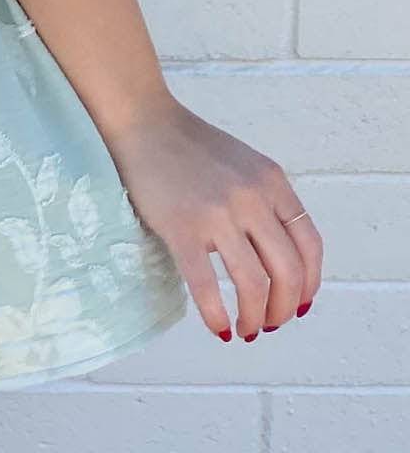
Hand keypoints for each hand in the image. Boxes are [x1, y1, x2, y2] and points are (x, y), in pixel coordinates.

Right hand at [108, 100, 322, 342]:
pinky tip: (219, 328)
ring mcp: (218, 213)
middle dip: (284, 308)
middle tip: (270, 324)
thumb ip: (265, 202)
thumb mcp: (244, 166)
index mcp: (273, 182)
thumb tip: (275, 258)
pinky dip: (216, 315)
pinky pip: (206, 285)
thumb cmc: (189, 146)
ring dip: (255, 317)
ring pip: (253, 283)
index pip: (309, 245)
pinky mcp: (182, 227)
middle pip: (288, 271)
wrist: (143, 122)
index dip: (309, 283)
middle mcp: (253, 198)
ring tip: (246, 330)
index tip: (299, 304)